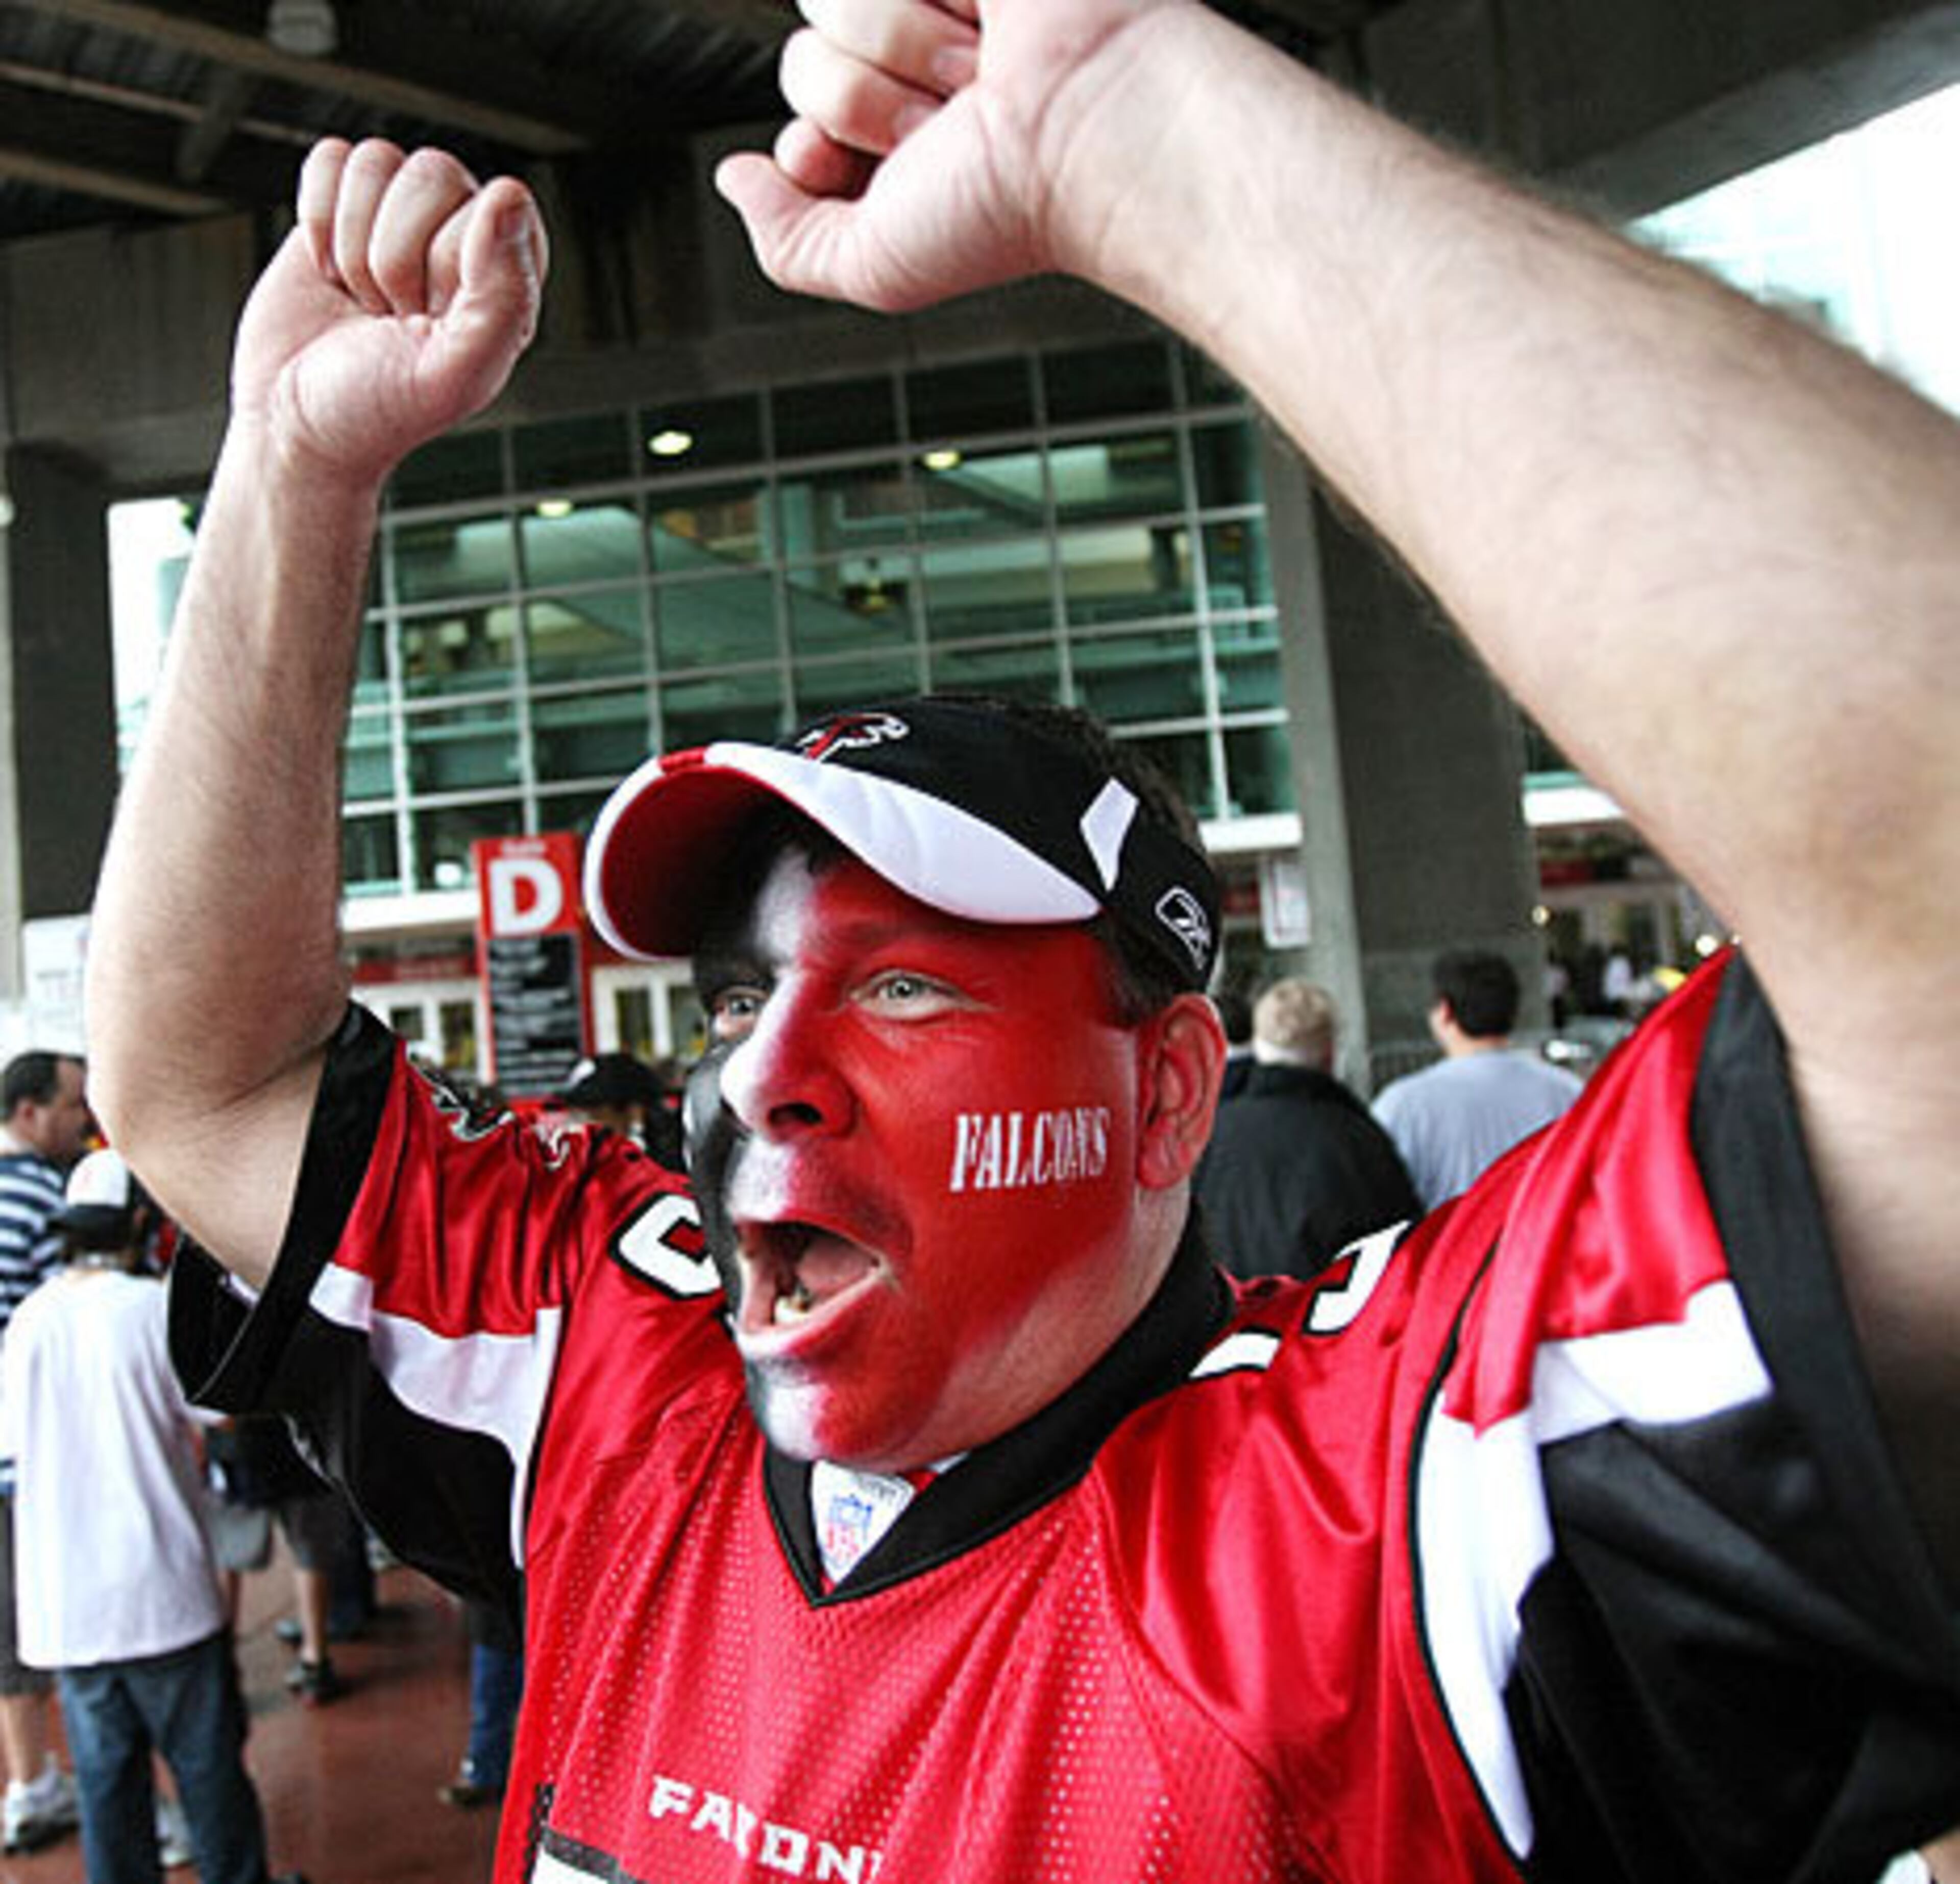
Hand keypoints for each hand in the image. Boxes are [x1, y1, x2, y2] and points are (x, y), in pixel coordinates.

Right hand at [230, 139, 547, 485]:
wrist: (291, 424)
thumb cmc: (379, 411)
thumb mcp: (454, 371)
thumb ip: (502, 294)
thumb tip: (508, 194)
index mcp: (508, 276)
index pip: (492, 207)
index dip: (446, 263)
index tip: (430, 319)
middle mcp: (461, 237)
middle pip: (431, 173)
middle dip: (394, 255)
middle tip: (391, 315)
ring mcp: (398, 218)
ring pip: (377, 161)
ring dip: (353, 240)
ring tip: (363, 298)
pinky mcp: (340, 208)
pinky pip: (330, 158)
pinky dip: (316, 218)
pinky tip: (329, 272)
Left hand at [717, 0, 1175, 311]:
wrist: (1090, 129)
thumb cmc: (1009, 210)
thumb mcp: (875, 268)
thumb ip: (788, 244)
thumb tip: (735, 178)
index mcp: (890, 142)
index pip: (795, 116)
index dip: (817, 145)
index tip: (887, 166)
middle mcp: (908, 72)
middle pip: (803, 61)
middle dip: (868, 105)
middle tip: (950, 123)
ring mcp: (931, 7)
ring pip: (831, 1)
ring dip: (902, 46)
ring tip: (975, 76)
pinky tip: (987, 19)